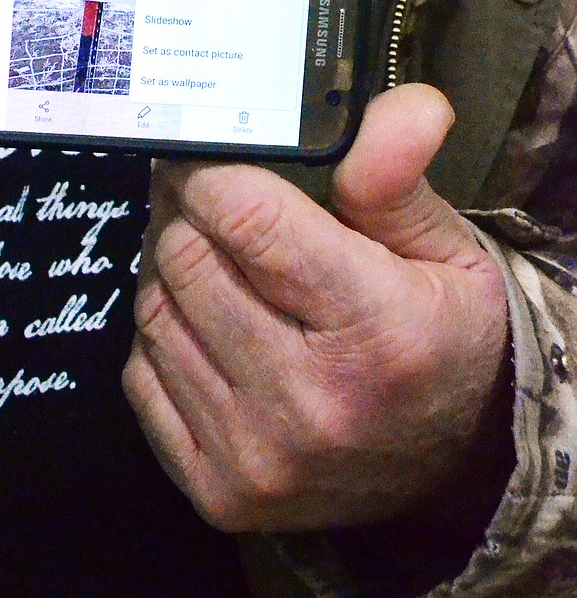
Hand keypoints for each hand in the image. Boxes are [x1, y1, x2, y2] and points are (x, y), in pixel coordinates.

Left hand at [122, 85, 509, 531]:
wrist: (456, 470)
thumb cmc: (440, 337)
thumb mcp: (445, 249)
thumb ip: (398, 175)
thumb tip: (405, 105)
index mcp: (375, 329)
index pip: (246, 217)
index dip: (211, 171)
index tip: (208, 157)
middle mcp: (311, 402)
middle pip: (184, 257)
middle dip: (190, 217)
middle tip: (212, 206)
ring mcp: (257, 456)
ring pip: (153, 309)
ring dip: (173, 276)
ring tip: (217, 266)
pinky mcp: (217, 492)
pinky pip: (140, 375)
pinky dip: (163, 340)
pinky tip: (208, 329)